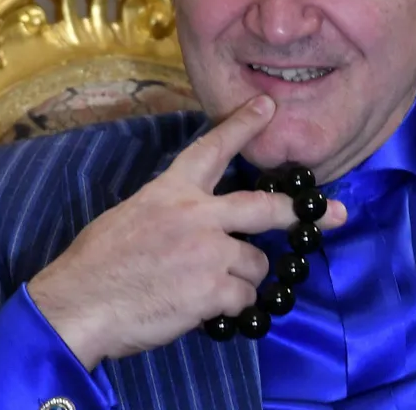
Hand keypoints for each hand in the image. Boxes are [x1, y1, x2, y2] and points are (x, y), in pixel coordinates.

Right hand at [28, 95, 347, 368]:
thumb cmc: (97, 264)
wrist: (79, 303)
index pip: (213, 148)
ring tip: (205, 289)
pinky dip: (231, 307)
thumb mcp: (133, 216)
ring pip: (256, 263)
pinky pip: (245, 297)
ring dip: (241, 279)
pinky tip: (203, 309)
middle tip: (336, 214)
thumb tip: (199, 224)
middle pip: (265, 207)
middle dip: (299, 213)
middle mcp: (196, 214)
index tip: (268, 106)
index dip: (243, 125)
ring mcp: (208, 251)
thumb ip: (173, 212)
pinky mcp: (213, 288)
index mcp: (172, 191)